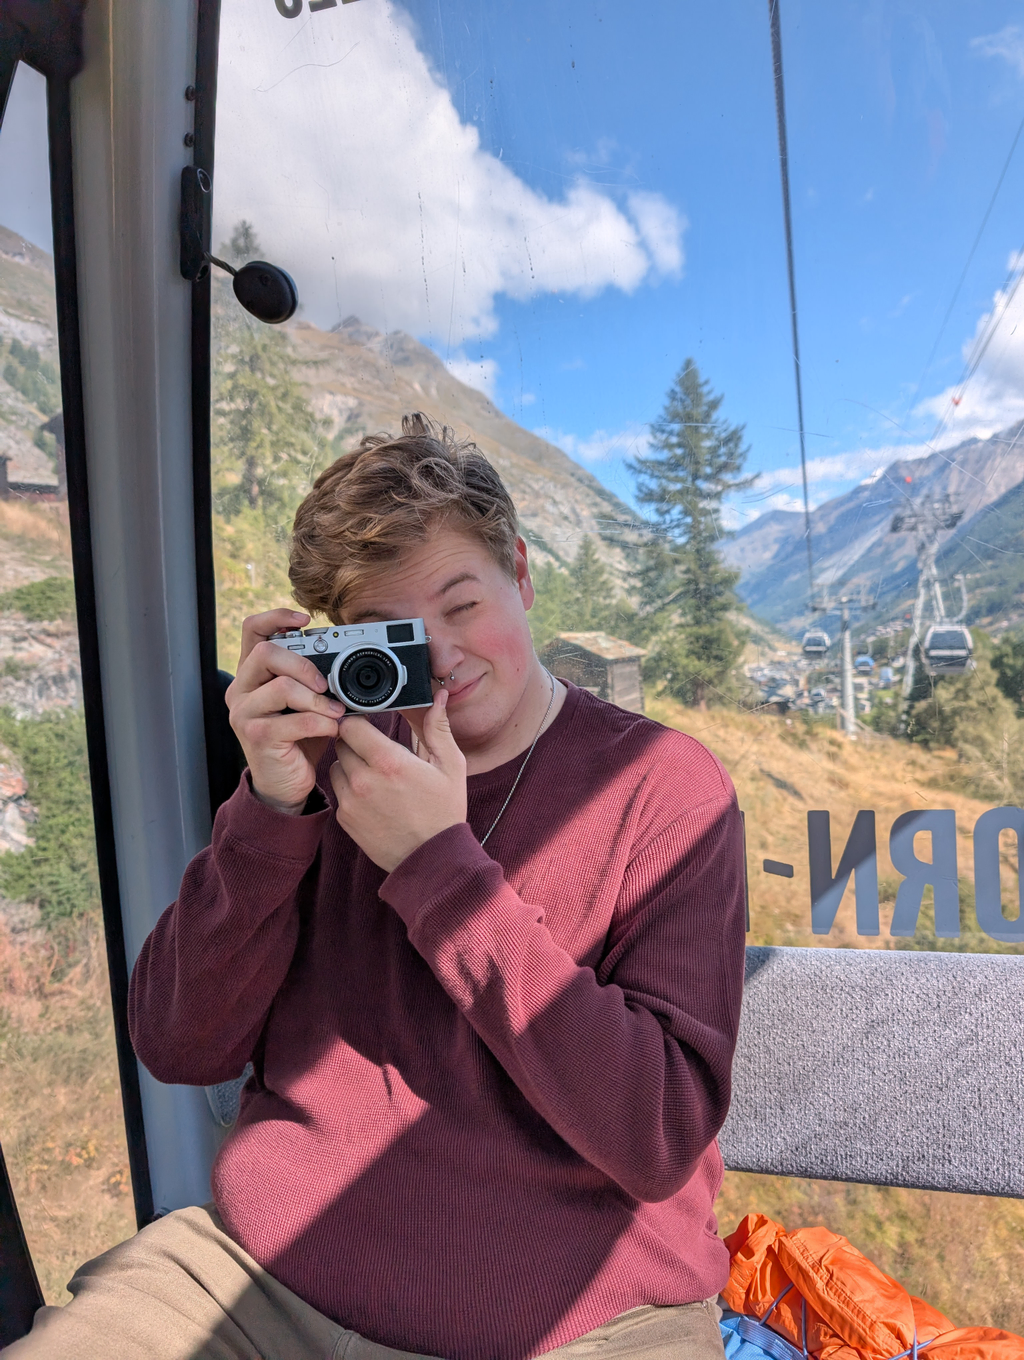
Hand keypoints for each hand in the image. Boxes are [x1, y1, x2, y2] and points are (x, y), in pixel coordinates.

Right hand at [226, 609, 347, 814]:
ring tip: (335, 711)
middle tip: (326, 685)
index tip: (304, 619)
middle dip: (304, 664)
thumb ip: (312, 678)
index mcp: (252, 675)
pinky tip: (331, 729)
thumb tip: (345, 658)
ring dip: (318, 699)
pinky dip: (321, 723)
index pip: (252, 629)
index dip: (276, 617)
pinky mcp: (256, 736)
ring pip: (282, 687)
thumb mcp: (306, 702)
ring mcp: (244, 713)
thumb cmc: (298, 739)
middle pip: (266, 653)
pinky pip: (295, 720)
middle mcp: (240, 690)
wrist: (286, 784)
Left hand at [330, 690, 466, 871]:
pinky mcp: (345, 819)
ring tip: (375, 776)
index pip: (351, 725)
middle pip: (341, 743)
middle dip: (356, 742)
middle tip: (376, 751)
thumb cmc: (444, 811)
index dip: (359, 721)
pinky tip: (373, 797)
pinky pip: (339, 792)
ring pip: (337, 766)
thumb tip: (439, 698)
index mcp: (389, 761)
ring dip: (350, 765)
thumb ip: (438, 728)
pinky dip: (350, 790)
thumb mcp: (450, 766)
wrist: (432, 859)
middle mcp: (363, 779)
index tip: (369, 724)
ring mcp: (351, 801)